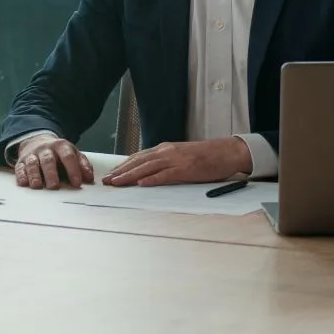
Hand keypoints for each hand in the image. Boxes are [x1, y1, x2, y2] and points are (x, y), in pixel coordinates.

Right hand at [13, 136, 93, 189]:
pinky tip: (24, 183)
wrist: (37, 140)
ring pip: (33, 163)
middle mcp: (45, 149)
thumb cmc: (58, 153)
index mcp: (61, 146)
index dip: (73, 170)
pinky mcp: (21, 161)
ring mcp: (32, 155)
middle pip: (48, 160)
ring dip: (34, 175)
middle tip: (54, 186)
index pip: (68, 156)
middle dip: (51, 173)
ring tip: (37, 186)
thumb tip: (90, 178)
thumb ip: (83, 164)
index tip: (77, 183)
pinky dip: (21, 175)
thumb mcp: (73, 153)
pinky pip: (20, 167)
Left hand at [102, 138, 249, 186]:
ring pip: (147, 168)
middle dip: (121, 172)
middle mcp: (167, 152)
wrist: (227, 152)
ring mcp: (176, 160)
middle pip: (138, 162)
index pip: (138, 157)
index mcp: (165, 149)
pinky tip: (141, 184)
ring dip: (130, 176)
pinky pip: (166, 175)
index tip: (111, 174)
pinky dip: (152, 179)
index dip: (123, 166)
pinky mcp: (186, 169)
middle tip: (107, 181)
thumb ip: (166, 161)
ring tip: (117, 183)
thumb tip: (149, 172)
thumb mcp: (181, 155)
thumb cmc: (206, 156)